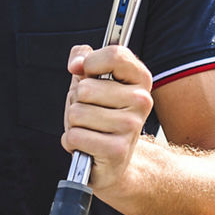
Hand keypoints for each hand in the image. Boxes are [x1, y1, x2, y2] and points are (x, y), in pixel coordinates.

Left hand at [61, 45, 154, 192]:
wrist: (113, 160)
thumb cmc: (99, 115)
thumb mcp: (90, 80)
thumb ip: (83, 57)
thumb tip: (77, 64)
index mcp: (139, 78)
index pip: (115, 54)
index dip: (91, 62)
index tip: (87, 73)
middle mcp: (142, 100)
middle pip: (85, 88)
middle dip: (77, 102)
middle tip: (90, 112)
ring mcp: (131, 126)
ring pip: (77, 113)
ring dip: (73, 123)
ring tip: (89, 129)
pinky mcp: (117, 150)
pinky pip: (75, 136)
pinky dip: (72, 142)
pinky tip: (87, 145)